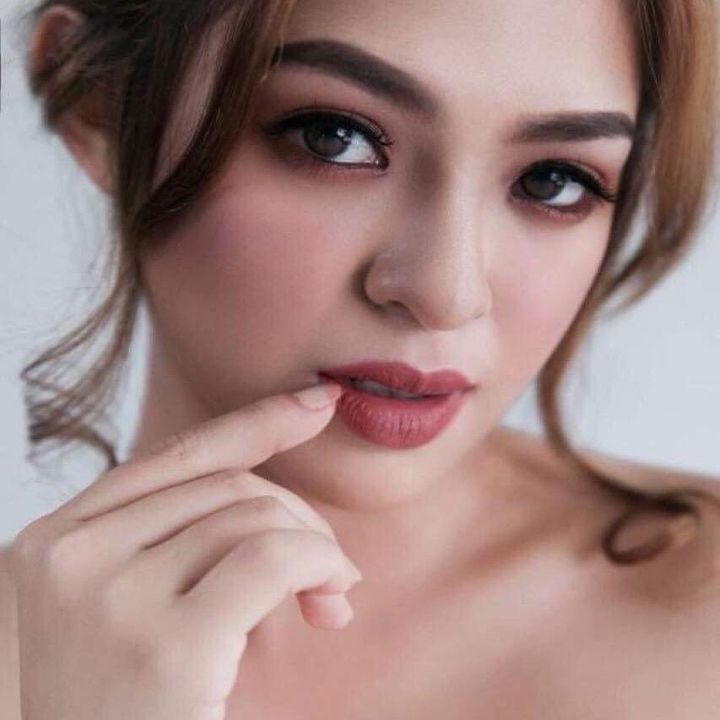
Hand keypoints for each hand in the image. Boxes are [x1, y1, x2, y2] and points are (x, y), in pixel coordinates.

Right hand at [10, 382, 360, 719]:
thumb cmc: (129, 709)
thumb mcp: (132, 609)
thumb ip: (178, 540)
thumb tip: (269, 492)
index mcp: (54, 543)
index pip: (173, 456)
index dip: (253, 423)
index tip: (316, 402)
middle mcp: (67, 558)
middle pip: (224, 484)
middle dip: (297, 517)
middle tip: (333, 573)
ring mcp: (109, 599)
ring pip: (254, 515)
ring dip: (316, 549)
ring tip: (330, 597)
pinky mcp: (167, 645)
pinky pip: (275, 557)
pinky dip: (320, 564)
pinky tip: (331, 601)